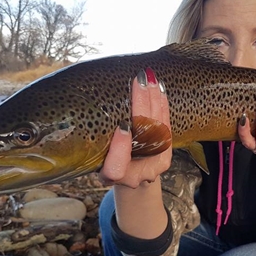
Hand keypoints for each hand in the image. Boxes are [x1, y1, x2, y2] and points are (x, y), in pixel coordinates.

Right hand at [98, 68, 171, 188]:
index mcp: (112, 176)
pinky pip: (166, 128)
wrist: (130, 175)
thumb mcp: (94, 152)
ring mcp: (152, 166)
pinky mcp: (165, 156)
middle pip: (143, 142)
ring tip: (150, 79)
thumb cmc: (106, 160)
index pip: (115, 169)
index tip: (122, 126)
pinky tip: (160, 90)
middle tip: (139, 83)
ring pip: (158, 132)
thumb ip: (93, 140)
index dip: (120, 148)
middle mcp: (135, 175)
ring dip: (154, 101)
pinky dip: (163, 107)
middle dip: (142, 108)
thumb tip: (89, 105)